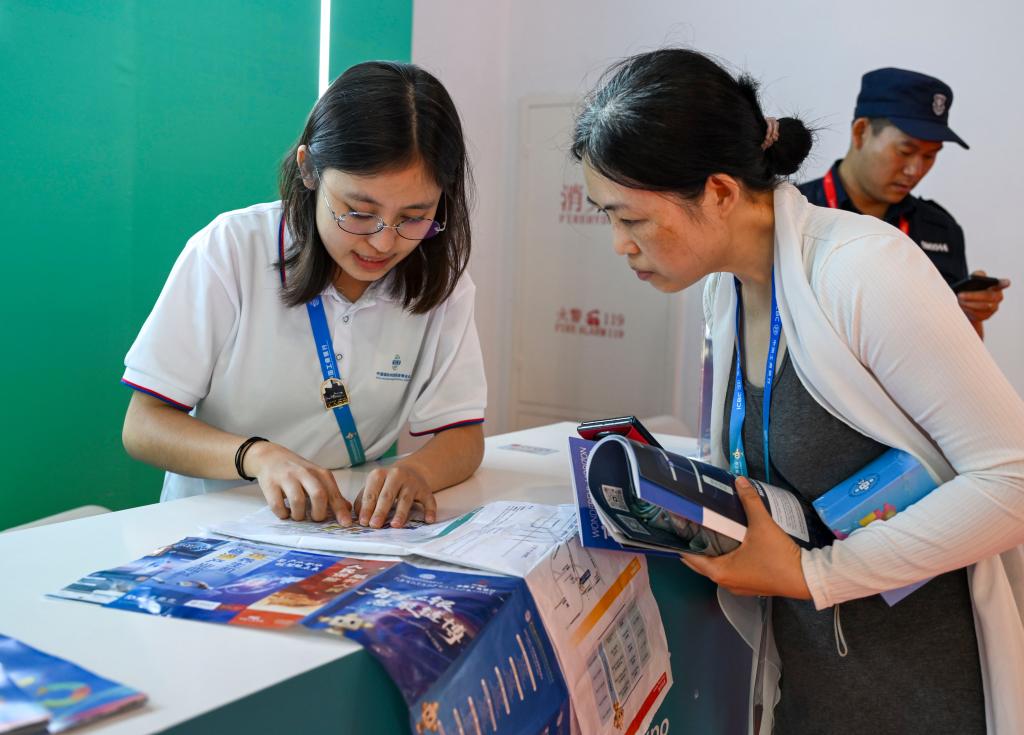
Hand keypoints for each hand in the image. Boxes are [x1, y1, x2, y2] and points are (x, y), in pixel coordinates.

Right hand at [245, 442, 351, 524]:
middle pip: (318, 495)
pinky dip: (282, 514)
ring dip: (299, 515)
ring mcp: (286, 477)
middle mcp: (304, 473)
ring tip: (298, 516)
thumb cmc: (297, 471)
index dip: (340, 510)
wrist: (270, 456)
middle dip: (319, 513)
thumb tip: (347, 509)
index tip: (346, 524)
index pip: (333, 493)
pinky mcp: (270, 484)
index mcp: (319, 473)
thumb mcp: (317, 478)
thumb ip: (331, 493)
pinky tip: (285, 513)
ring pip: (297, 501)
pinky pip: (277, 505)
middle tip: (315, 518)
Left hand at [354, 464, 436, 528]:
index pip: (371, 493)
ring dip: (401, 513)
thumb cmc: (387, 483)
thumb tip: (358, 517)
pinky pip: (429, 500)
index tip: (363, 522)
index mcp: (379, 474)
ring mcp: (412, 482)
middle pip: (387, 495)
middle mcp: (396, 475)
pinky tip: (428, 520)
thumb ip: (363, 499)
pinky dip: (429, 510)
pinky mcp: (425, 489)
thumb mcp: (373, 486)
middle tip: (375, 525)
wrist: (411, 471)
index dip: (367, 508)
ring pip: (405, 499)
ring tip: (395, 525)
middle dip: (380, 511)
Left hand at [680, 477, 810, 598]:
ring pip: (715, 568)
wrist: (806, 578)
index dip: (682, 543)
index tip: (677, 528)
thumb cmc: (778, 555)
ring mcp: (737, 586)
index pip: (690, 558)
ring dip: (710, 553)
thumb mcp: (762, 525)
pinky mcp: (749, 586)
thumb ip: (750, 501)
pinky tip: (727, 544)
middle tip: (689, 525)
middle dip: (695, 546)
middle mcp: (724, 582)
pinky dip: (724, 559)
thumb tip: (740, 480)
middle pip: (701, 564)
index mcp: (720, 572)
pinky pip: (729, 571)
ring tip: (706, 531)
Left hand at [957, 270, 1009, 323]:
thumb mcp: (974, 280)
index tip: (1006, 282)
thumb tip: (975, 277)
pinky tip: (963, 307)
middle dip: (973, 296)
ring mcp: (993, 307)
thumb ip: (977, 275)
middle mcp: (997, 297)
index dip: (1004, 283)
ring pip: (982, 307)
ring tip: (959, 301)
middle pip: (988, 297)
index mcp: (996, 286)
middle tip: (960, 295)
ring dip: (969, 304)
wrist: (968, 304)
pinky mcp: (986, 316)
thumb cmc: (973, 289)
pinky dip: (969, 310)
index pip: (1002, 284)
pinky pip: (978, 314)